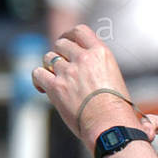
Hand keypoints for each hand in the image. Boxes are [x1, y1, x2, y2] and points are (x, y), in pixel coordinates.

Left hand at [32, 26, 140, 145]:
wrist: (111, 125)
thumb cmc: (119, 110)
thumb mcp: (114, 78)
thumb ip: (100, 68)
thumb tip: (91, 74)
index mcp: (101, 53)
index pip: (80, 31)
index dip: (69, 35)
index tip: (66, 41)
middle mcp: (84, 58)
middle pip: (61, 44)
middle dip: (59, 53)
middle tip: (60, 65)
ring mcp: (68, 71)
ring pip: (48, 57)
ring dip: (49, 66)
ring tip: (55, 79)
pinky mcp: (56, 86)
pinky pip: (38, 73)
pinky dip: (38, 79)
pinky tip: (43, 89)